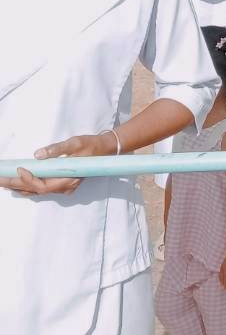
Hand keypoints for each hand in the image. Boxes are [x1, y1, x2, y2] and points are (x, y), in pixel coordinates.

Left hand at [0, 132, 115, 196]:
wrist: (105, 149)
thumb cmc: (91, 145)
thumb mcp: (75, 143)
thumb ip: (57, 149)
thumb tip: (37, 155)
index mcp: (68, 179)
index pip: (42, 185)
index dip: (28, 179)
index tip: (19, 168)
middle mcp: (65, 187)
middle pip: (36, 190)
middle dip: (17, 184)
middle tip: (0, 179)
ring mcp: (64, 188)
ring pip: (38, 191)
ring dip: (21, 187)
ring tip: (4, 183)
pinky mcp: (63, 184)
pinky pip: (42, 189)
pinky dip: (29, 187)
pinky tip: (19, 186)